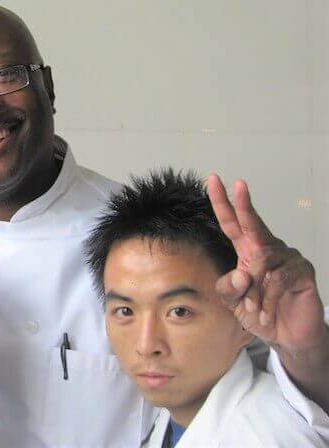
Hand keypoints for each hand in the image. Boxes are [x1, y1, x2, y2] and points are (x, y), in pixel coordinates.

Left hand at [208, 173, 325, 353]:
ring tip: (252, 308)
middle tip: (239, 185)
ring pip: (261, 264)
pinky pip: (278, 280)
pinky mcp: (302, 271)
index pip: (232, 223)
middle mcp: (267, 249)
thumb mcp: (233, 302)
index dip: (222, 202)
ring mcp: (287, 258)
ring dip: (252, 291)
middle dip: (244, 204)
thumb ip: (227, 288)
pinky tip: (264, 312)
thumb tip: (241, 274)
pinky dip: (267, 299)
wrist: (285, 336)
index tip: (213, 179)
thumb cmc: (258, 313)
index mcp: (247, 251)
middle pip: (253, 224)